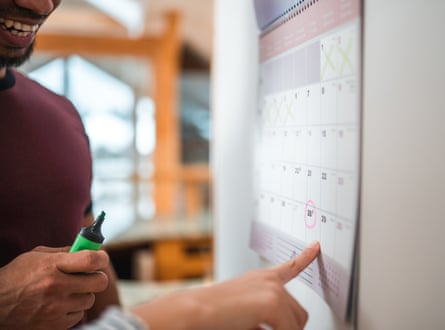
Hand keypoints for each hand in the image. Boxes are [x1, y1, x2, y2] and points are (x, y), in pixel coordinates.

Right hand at [0, 246, 109, 329]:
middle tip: (89, 275)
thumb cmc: (17, 276)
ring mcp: (56, 308)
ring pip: (90, 299)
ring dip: (83, 294)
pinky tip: (61, 304)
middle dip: (97, 276)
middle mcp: (56, 287)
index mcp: (52, 266)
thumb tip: (89, 249)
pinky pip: (79, 315)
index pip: (91, 260)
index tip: (101, 257)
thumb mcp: (37, 256)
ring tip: (68, 291)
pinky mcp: (54, 325)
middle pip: (99, 282)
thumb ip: (64, 252)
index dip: (102, 257)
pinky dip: (73, 309)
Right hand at [131, 241, 319, 329]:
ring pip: (297, 324)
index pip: (289, 266)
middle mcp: (269, 280)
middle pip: (299, 313)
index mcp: (261, 278)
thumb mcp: (244, 310)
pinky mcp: (272, 301)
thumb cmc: (214, 313)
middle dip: (289, 328)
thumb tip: (281, 326)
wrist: (195, 311)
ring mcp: (272, 289)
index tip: (316, 247)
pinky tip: (256, 329)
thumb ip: (264, 314)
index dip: (305, 257)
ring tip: (256, 329)